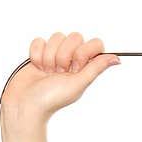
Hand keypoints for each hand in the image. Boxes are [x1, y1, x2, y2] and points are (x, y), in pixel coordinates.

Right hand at [0, 32, 120, 123]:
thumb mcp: (78, 84)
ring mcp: (55, 55)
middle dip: (64, 55)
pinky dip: (36, 55)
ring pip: (57, 37)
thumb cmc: (51, 99)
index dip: (83, 52)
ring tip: (48, 72)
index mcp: (86, 65)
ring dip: (49, 56)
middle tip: (59, 72)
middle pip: (75, 37)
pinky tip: (37, 68)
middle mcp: (72, 58)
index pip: (94, 43)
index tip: (75, 67)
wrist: (24, 104)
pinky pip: (39, 41)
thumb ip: (96, 68)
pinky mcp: (39, 53)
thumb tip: (117, 59)